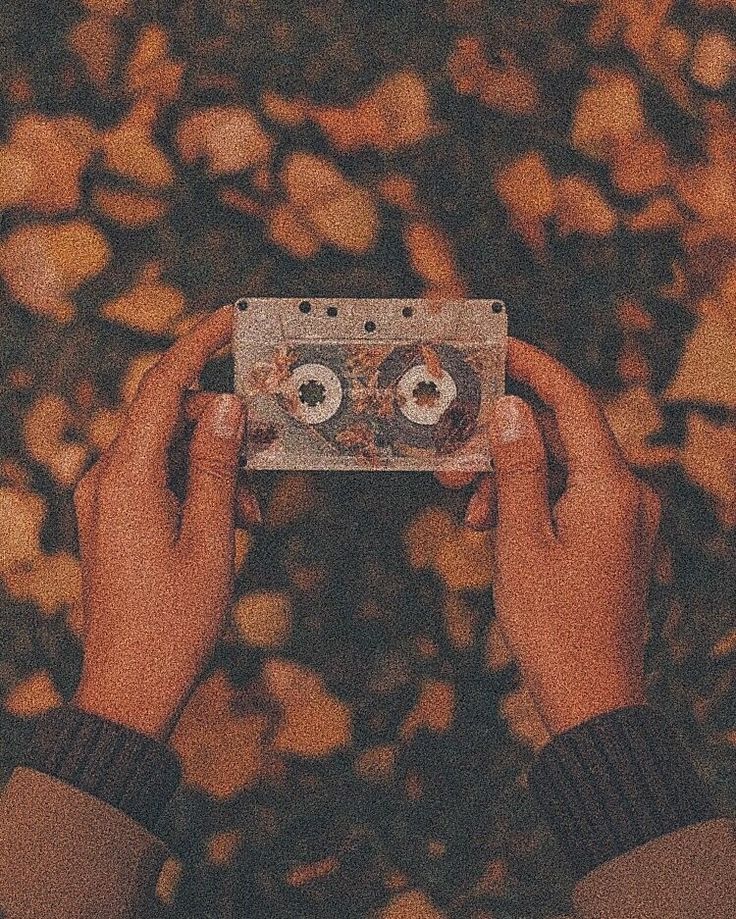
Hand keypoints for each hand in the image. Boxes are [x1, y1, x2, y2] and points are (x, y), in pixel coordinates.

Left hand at [72, 305, 257, 739]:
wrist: (130, 689)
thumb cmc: (175, 620)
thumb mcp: (211, 539)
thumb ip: (217, 465)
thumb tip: (228, 405)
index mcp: (125, 477)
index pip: (163, 386)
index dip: (198, 345)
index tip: (231, 318)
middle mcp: (105, 479)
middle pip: (169, 419)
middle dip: (222, 430)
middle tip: (265, 459)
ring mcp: (105, 500)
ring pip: (169, 453)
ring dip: (215, 469)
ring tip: (249, 516)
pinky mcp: (113, 520)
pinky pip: (158, 482)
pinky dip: (196, 490)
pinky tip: (227, 524)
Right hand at [440, 337, 661, 734]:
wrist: (592, 699)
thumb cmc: (554, 626)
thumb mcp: (521, 542)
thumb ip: (517, 469)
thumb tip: (513, 408)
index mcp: (612, 488)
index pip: (573, 402)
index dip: (534, 368)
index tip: (497, 347)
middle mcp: (626, 494)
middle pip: (558, 439)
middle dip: (500, 444)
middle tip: (447, 463)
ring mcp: (621, 518)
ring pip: (556, 472)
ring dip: (506, 480)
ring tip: (465, 510)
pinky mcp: (610, 539)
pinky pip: (563, 501)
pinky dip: (525, 505)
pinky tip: (489, 528)